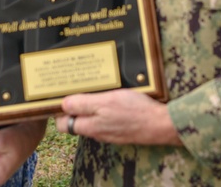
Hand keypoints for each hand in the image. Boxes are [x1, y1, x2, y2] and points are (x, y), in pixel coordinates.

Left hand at [54, 90, 181, 145]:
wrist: (161, 124)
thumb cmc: (135, 111)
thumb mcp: (106, 102)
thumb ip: (83, 104)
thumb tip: (63, 105)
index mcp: (90, 126)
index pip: (63, 124)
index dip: (60, 110)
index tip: (61, 94)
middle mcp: (97, 131)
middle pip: (76, 121)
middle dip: (74, 107)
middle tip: (77, 89)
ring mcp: (109, 132)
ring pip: (91, 119)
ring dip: (90, 106)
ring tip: (94, 90)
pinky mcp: (120, 129)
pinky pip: (105, 119)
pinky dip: (104, 109)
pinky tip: (110, 98)